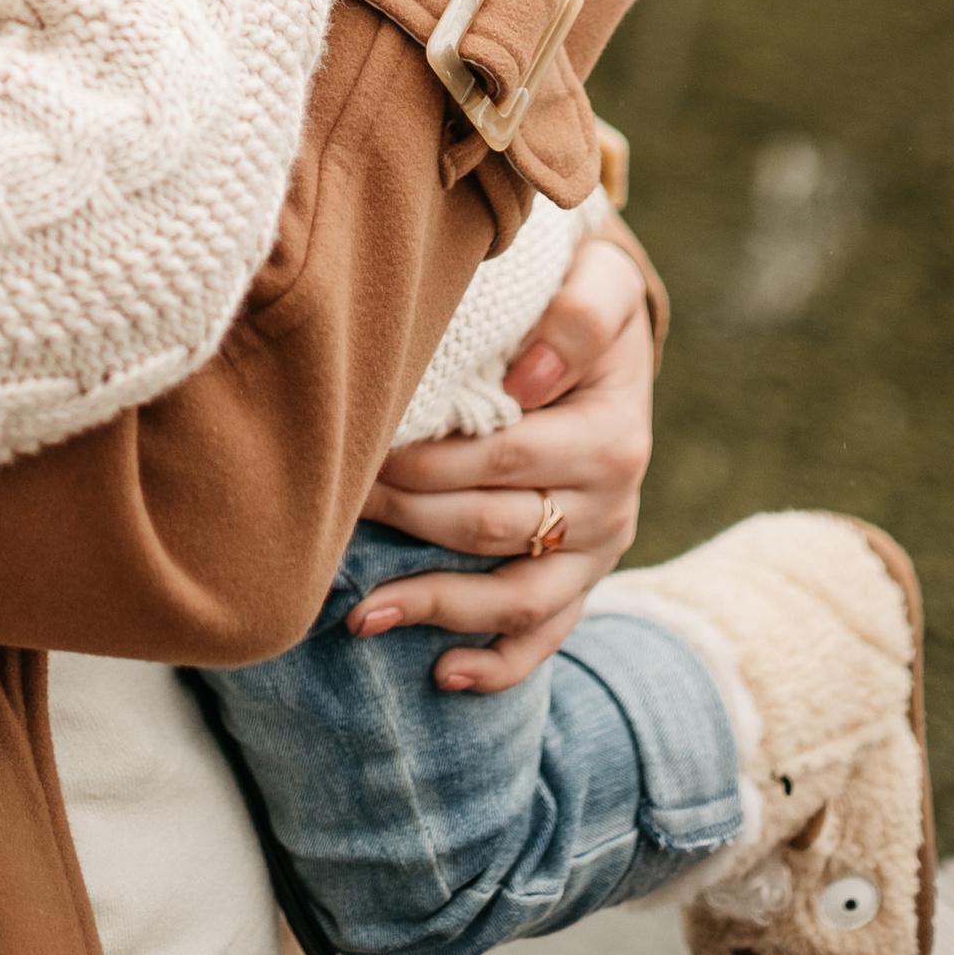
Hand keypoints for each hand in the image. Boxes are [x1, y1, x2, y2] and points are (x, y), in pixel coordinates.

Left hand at [352, 230, 653, 693]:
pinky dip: (499, 665)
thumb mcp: (602, 280)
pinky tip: (442, 674)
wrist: (615, 339)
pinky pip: (547, 635)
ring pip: (516, 598)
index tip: (364, 448)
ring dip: (435, 606)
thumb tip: (526, 380)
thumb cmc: (584, 300)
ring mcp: (598, 549)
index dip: (428, 460)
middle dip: (406, 518)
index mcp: (612, 432)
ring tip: (361, 613)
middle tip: (338, 502)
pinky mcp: (584, 579)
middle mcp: (612, 501)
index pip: (506, 458)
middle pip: (493, 526)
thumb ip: (580, 312)